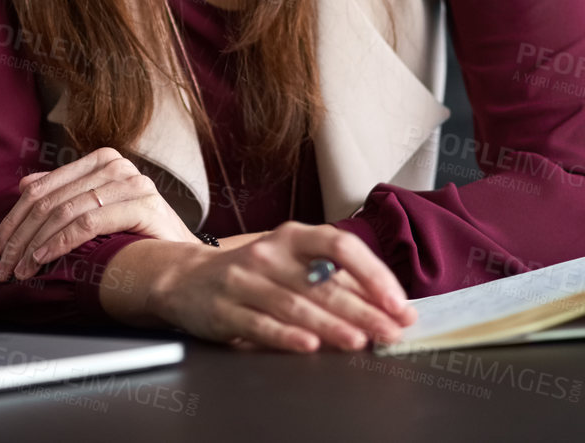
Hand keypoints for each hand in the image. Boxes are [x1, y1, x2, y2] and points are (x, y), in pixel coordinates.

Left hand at [0, 147, 197, 280]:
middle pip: (49, 200)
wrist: (183, 259)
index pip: (43, 189)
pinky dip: (60, 242)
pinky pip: (88, 222)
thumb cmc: (137, 238)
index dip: (13, 219)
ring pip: (64, 211)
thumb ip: (65, 194)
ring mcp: (130, 181)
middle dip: (19, 236)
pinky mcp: (141, 202)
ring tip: (19, 269)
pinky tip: (43, 258)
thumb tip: (24, 185)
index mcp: (100, 161)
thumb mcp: (97, 213)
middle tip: (0, 265)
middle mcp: (115, 164)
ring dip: (34, 244)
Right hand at [131, 221, 416, 351]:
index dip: (373, 273)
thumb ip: (335, 282)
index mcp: (294, 237)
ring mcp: (244, 280)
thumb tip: (389, 307)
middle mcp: (269, 253)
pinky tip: (309, 346)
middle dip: (362, 310)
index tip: (397, 302)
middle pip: (322, 283)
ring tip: (359, 341)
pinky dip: (286, 336)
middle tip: (391, 332)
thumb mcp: (292, 265)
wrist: (187, 279)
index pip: (340, 246)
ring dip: (330, 325)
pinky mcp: (225, 309)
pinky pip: (260, 324)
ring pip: (294, 305)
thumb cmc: (254, 274)